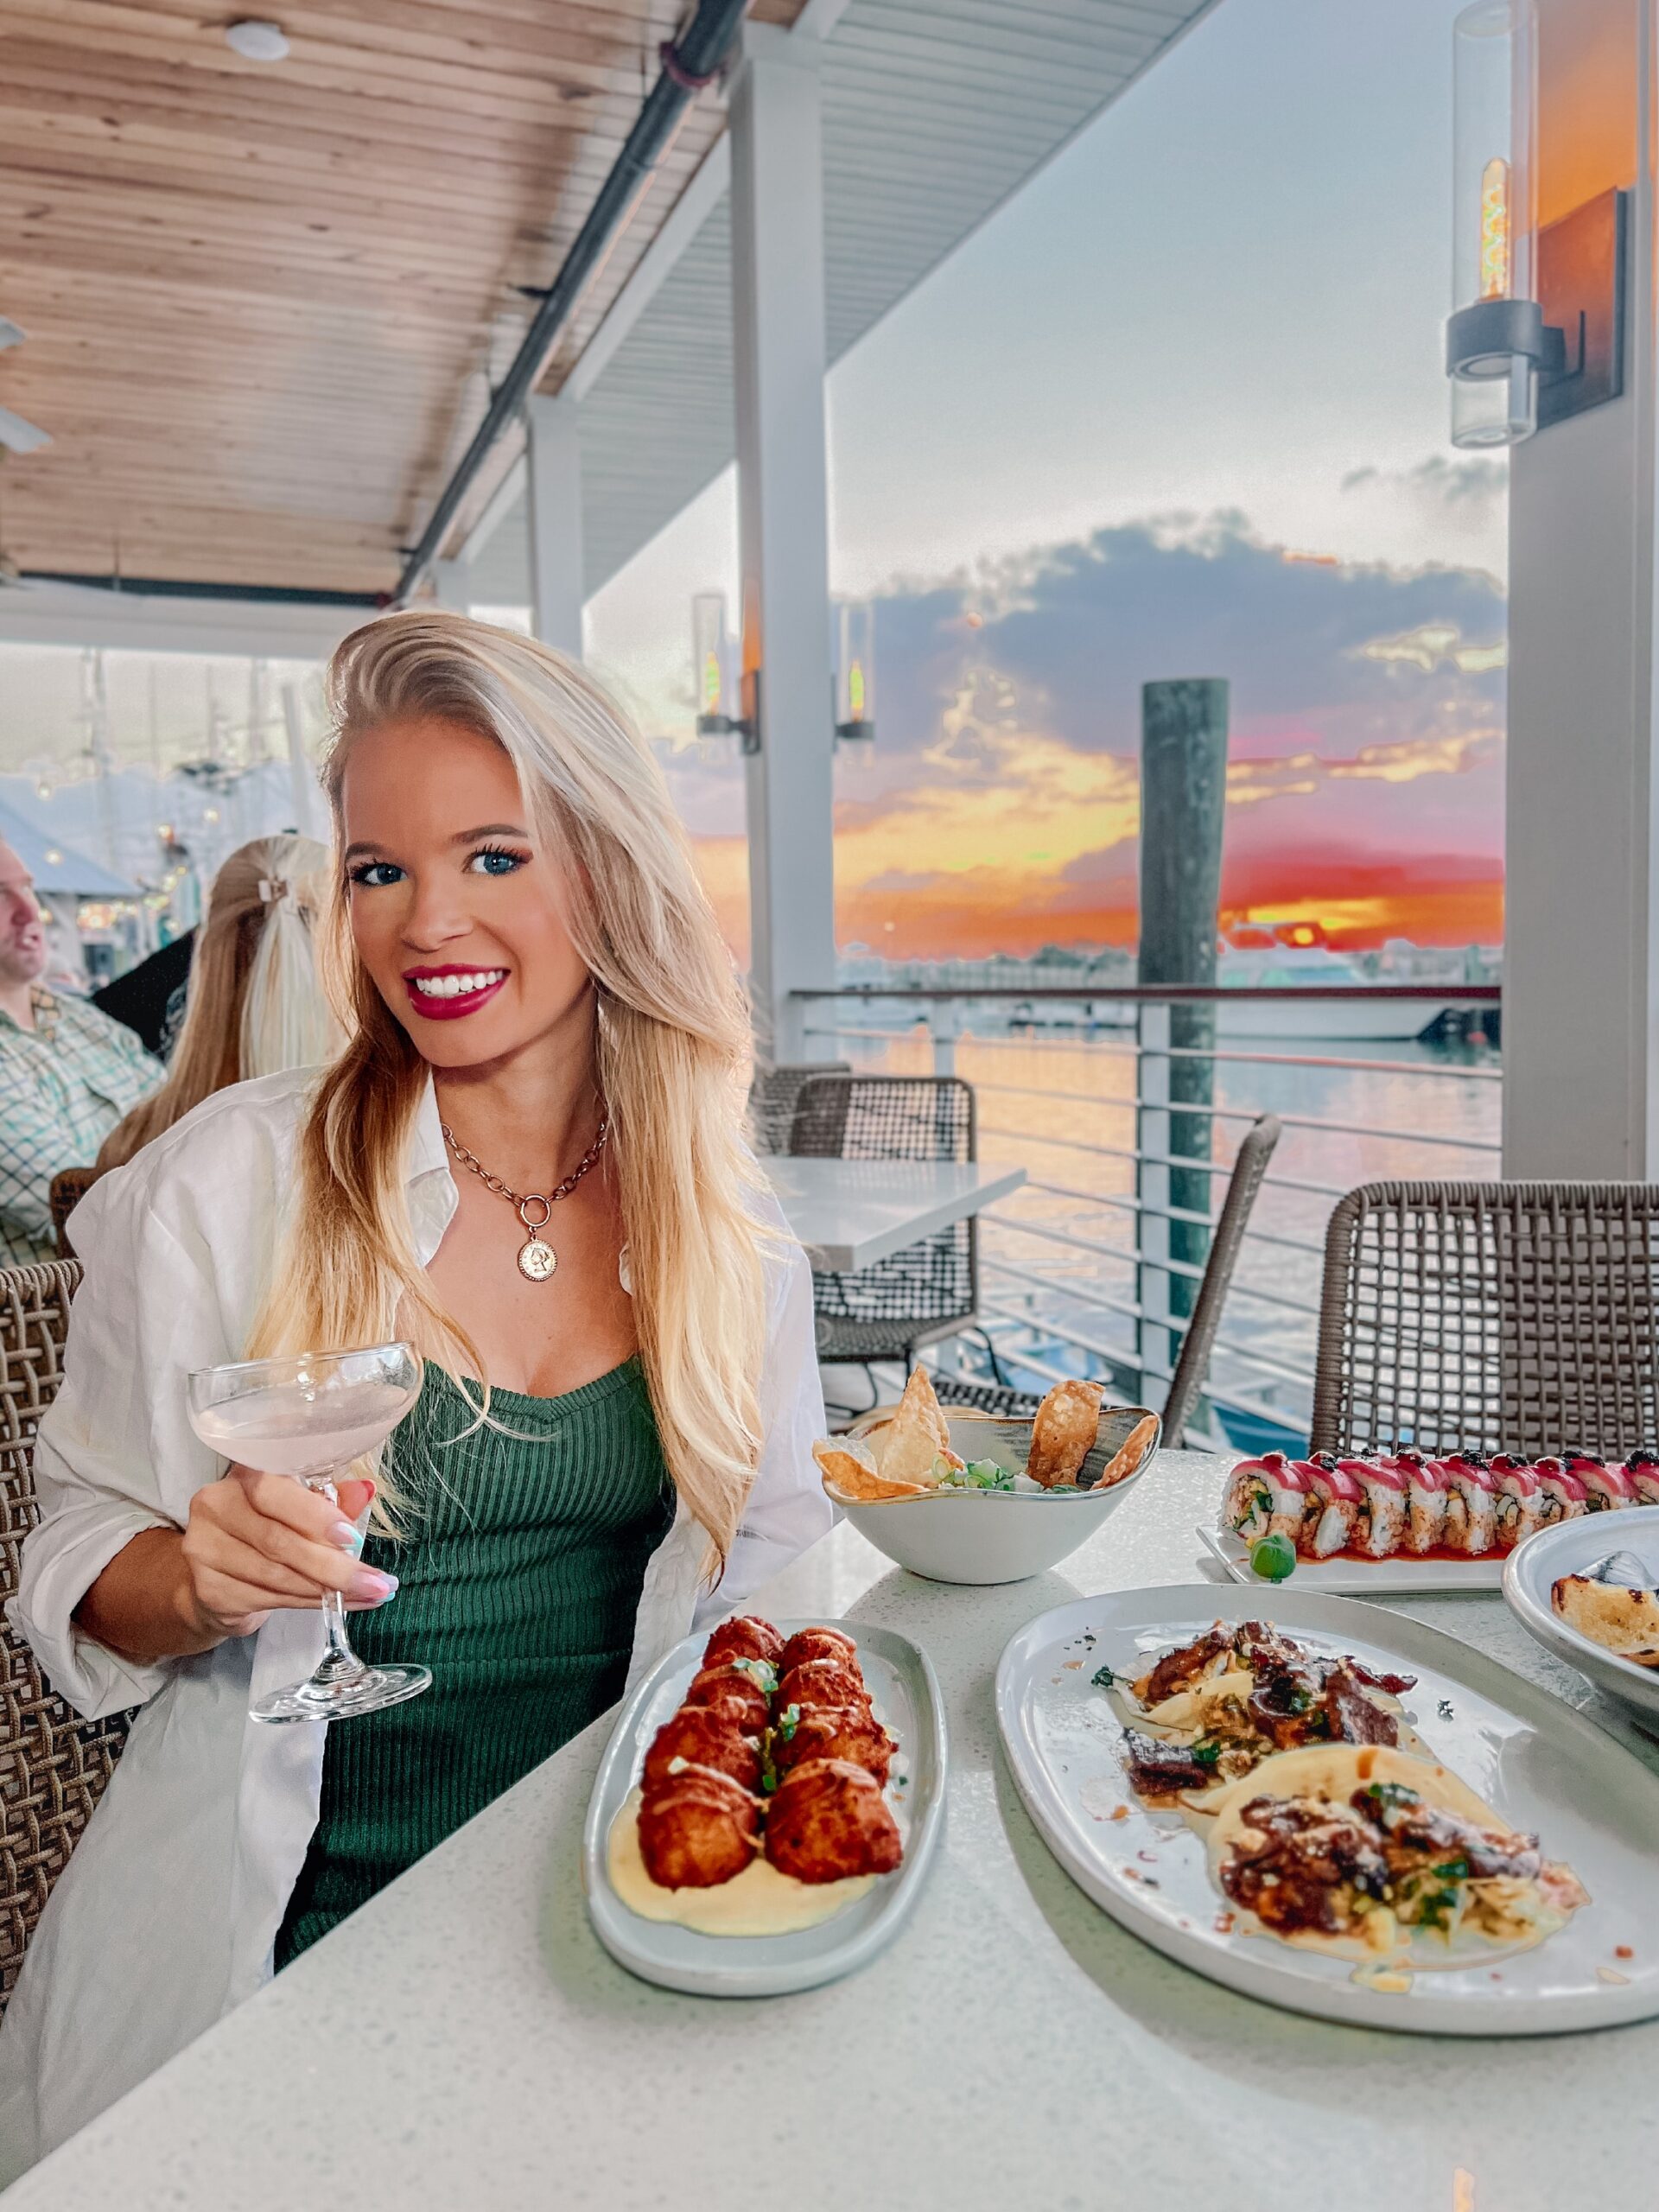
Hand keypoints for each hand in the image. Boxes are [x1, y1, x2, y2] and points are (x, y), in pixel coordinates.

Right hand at [179, 1470, 394, 1642]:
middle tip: (376, 1582)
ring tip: (369, 1595)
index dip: (315, 1516)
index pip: (273, 1492)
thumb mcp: (297, 1508)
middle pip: (278, 1541)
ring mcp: (205, 1551)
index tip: (353, 1538)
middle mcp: (216, 1508)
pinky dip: (309, 1603)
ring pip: (277, 1576)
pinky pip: (269, 1599)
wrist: (218, 1575)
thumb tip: (365, 1490)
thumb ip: (329, 1500)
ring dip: (327, 1589)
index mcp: (241, 1477)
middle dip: (334, 1566)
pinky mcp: (209, 1590)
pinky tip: (336, 1605)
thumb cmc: (266, 1530)